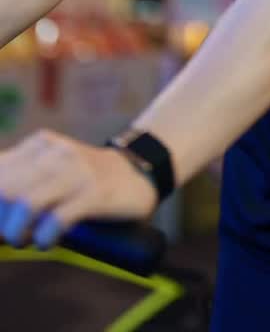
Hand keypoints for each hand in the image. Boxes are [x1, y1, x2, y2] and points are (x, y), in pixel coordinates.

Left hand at [0, 129, 157, 250]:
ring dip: (18, 232)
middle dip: (2, 221)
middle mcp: (56, 152)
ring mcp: (77, 171)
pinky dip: (45, 238)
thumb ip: (23, 178)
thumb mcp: (51, 168)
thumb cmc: (86, 179)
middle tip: (14, 235)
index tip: (2, 223)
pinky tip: (48, 242)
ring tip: (26, 240)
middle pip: (6, 189)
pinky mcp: (95, 192)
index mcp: (40, 144)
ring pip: (26, 203)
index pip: (0, 170)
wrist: (139, 171)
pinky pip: (56, 219)